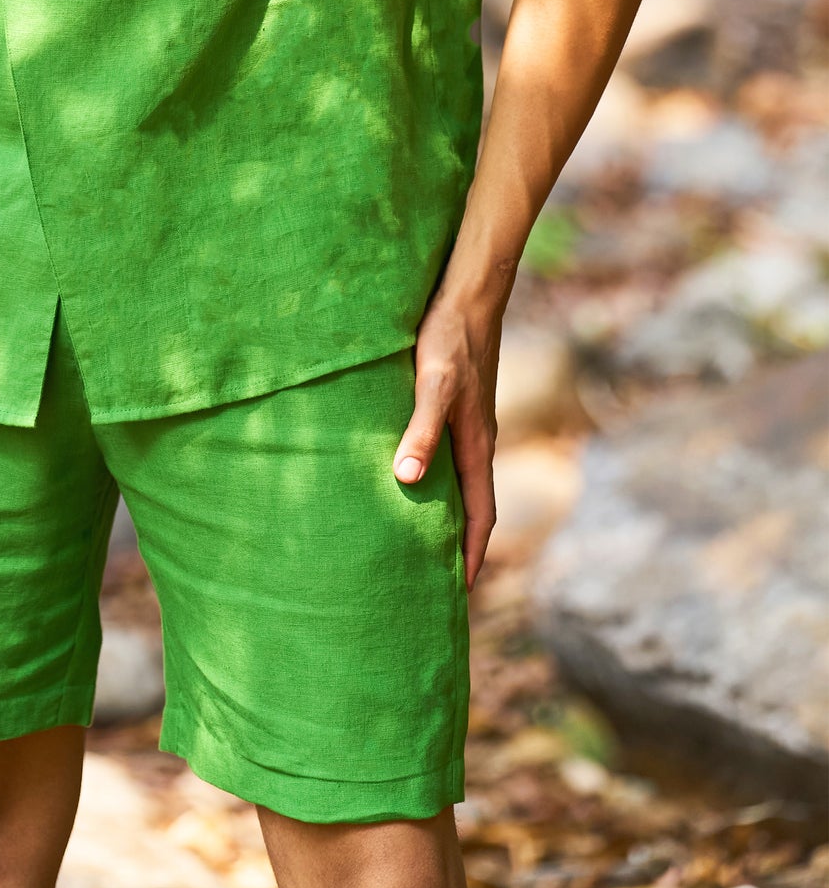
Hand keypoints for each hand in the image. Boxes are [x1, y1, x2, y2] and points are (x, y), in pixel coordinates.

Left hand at [392, 293, 498, 589]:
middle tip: (437, 579)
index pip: (481, 515)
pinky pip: (449, 456)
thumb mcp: (433, 385)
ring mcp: (468, 424)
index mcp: (477, 446)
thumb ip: (421, 429)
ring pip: (461, 481)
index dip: (472, 554)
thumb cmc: (449, 339)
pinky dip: (437, 479)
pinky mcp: (455, 405)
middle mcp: (476, 441)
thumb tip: (406, 479)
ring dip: (449, 513)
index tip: (461, 592)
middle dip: (461, 544)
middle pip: (474, 506)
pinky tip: (412, 477)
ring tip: (422, 540)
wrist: (468, 296)